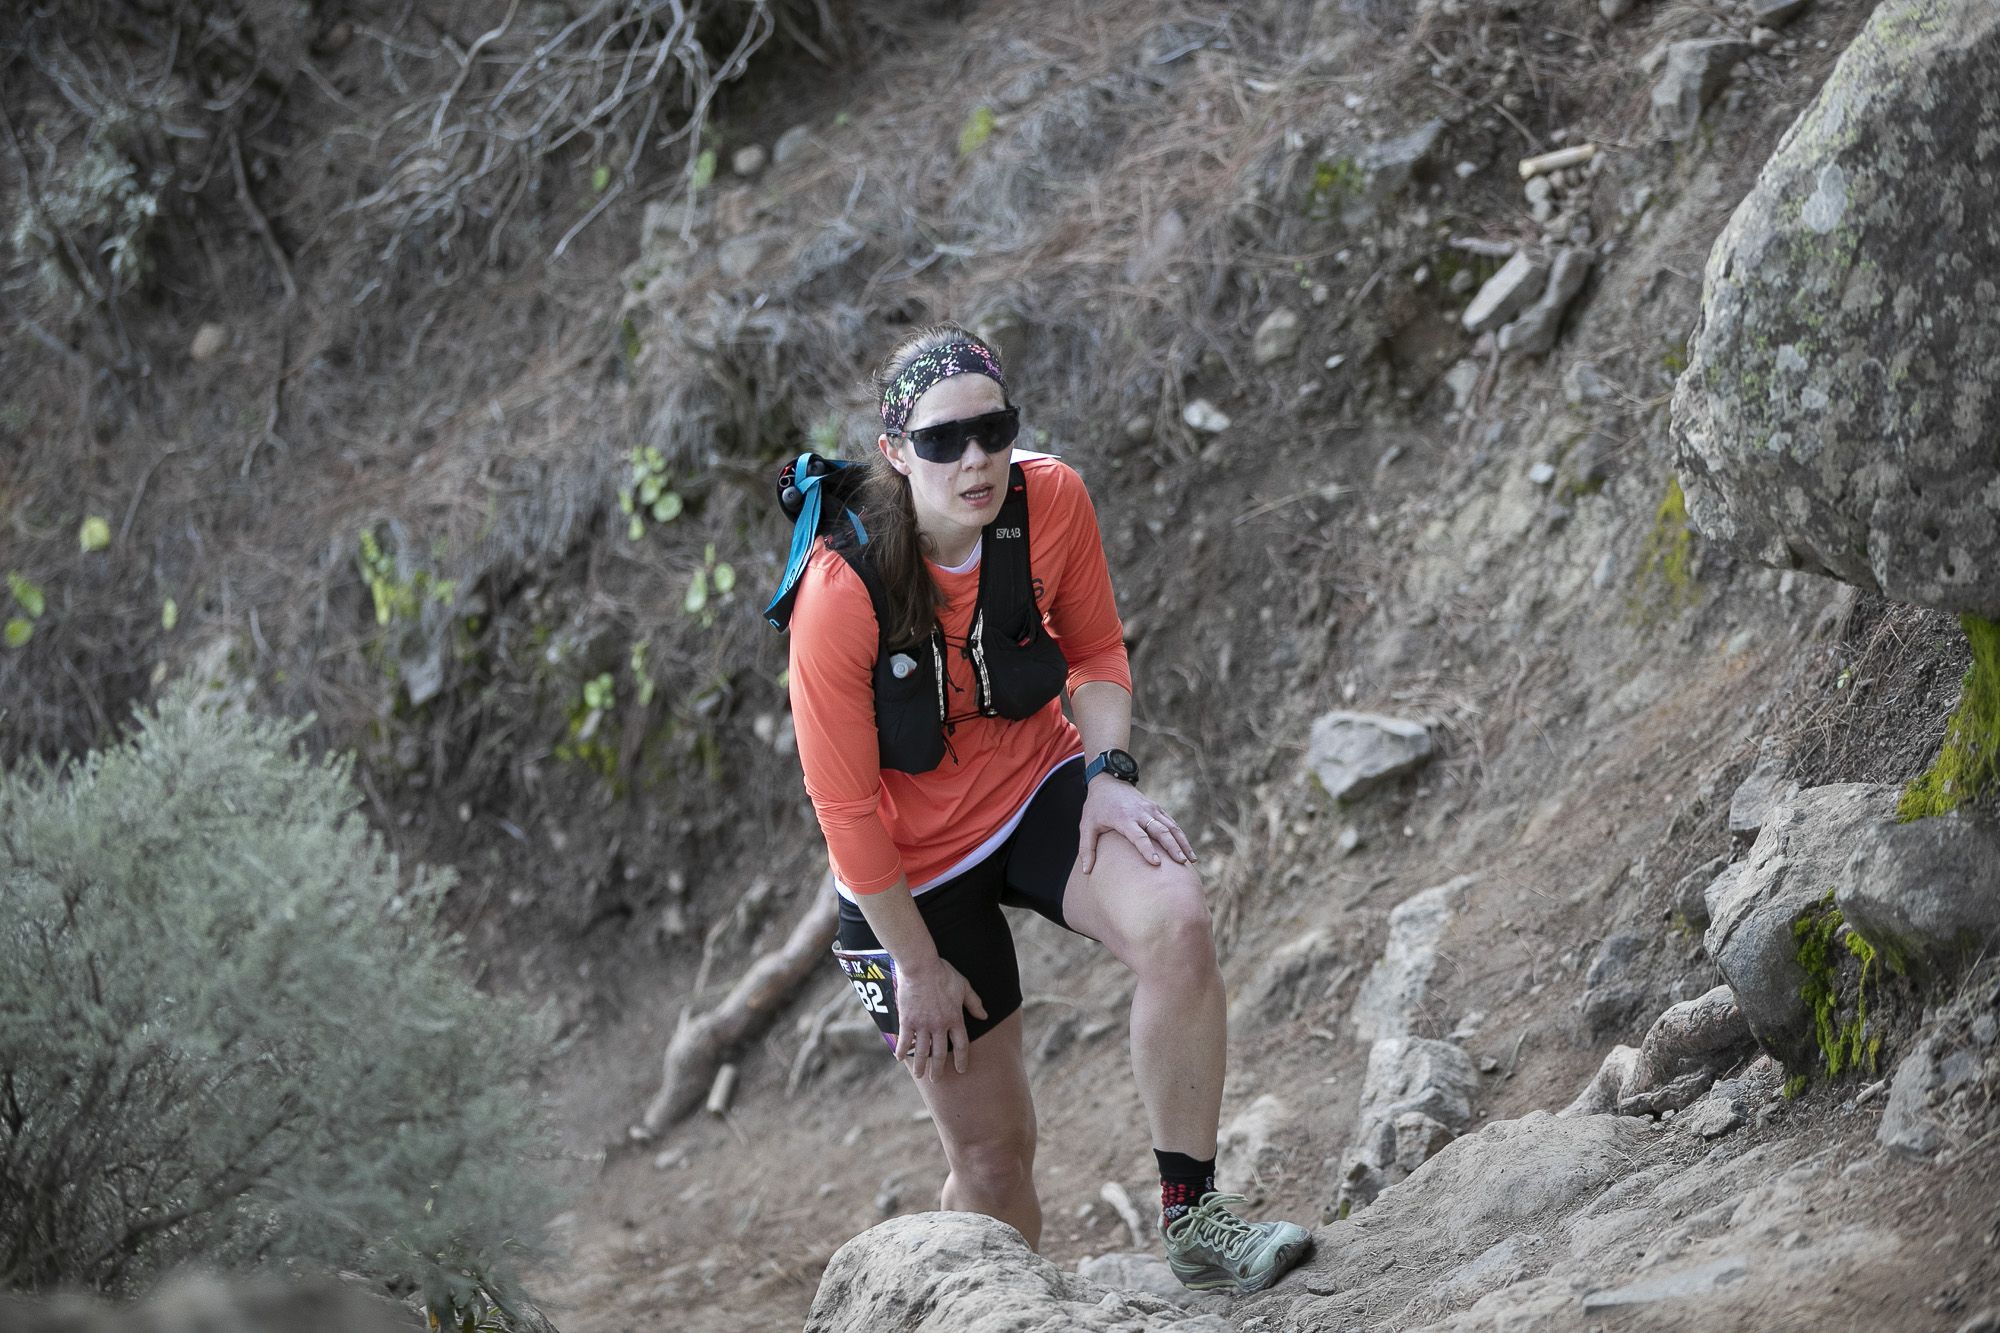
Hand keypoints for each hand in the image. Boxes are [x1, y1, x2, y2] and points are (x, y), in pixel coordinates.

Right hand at [893, 957, 986, 1079]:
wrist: (921, 966)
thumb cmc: (943, 974)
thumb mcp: (964, 986)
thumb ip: (974, 1003)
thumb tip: (984, 1016)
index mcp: (955, 1019)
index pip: (961, 1045)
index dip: (962, 1059)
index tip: (961, 1069)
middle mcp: (939, 1026)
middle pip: (940, 1054)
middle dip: (938, 1069)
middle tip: (936, 1080)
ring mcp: (922, 1025)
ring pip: (922, 1051)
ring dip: (921, 1066)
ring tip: (919, 1075)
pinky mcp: (907, 1020)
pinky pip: (905, 1040)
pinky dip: (902, 1051)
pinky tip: (900, 1059)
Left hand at [1076, 776, 1195, 873]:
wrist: (1108, 781)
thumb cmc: (1096, 807)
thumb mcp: (1086, 825)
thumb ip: (1086, 848)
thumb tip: (1086, 871)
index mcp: (1123, 818)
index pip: (1138, 836)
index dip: (1147, 849)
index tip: (1156, 863)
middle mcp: (1141, 813)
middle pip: (1160, 831)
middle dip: (1172, 847)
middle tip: (1181, 863)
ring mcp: (1151, 809)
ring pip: (1171, 827)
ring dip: (1182, 843)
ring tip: (1191, 860)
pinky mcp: (1157, 809)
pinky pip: (1172, 823)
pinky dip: (1181, 836)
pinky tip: (1188, 850)